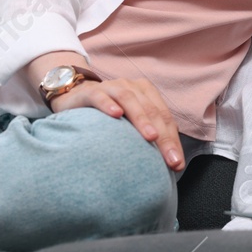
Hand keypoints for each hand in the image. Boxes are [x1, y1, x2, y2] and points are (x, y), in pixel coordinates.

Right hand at [49, 75, 185, 172]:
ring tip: (151, 137)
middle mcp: (132, 87)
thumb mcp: (130, 124)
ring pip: (129, 100)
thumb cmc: (109, 116)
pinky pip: (100, 97)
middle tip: (170, 159)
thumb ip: (147, 136)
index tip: (177, 164)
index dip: (172, 140)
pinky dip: (108, 105)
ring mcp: (111, 87)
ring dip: (142, 119)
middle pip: (152, 111)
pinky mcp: (90, 92)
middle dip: (163, 137)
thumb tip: (168, 164)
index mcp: (147, 93)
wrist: (75, 97)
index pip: (164, 118)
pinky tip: (116, 115)